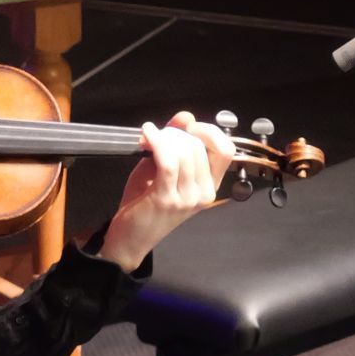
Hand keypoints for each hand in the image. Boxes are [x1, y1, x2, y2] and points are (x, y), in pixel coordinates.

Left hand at [98, 111, 233, 270]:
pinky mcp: (167, 198)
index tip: (189, 128)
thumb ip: (175, 143)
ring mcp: (187, 198)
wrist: (129, 239)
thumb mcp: (162, 169)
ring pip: (184, 151)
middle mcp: (203, 193)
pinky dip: (156, 142)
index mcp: (209, 186)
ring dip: (164, 138)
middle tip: (156, 136)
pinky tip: (146, 135)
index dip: (209, 132)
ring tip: (148, 139)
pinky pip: (168, 160)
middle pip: (199, 146)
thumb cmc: (145, 205)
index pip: (226, 150)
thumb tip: (185, 116)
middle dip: (175, 134)